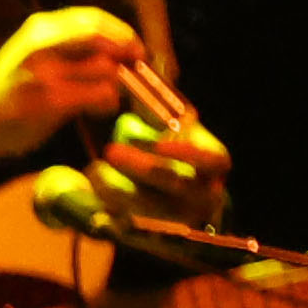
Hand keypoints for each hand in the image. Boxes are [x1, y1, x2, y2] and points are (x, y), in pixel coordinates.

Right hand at [0, 6, 144, 177]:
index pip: (93, 18)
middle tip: (134, 68)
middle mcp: (42, 44)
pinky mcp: (51, 100)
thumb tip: (119, 45)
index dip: (122, 31)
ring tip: (108, 97)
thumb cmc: (7, 91)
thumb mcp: (31, 53)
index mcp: (39, 28)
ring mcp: (45, 72)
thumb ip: (67, 44)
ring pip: (107, 68)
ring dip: (117, 84)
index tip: (134, 48)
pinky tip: (98, 110)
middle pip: (104, 38)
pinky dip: (108, 102)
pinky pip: (100, 94)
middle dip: (127, 52)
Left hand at [93, 110, 233, 229]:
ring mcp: (182, 219)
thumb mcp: (173, 132)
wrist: (174, 203)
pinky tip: (96, 204)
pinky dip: (110, 216)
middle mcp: (204, 194)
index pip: (213, 160)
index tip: (158, 142)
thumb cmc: (170, 155)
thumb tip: (146, 70)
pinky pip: (131, 230)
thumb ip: (164, 112)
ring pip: (150, 208)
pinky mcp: (156, 237)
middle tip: (110, 150)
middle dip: (140, 167)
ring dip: (117, 190)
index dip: (188, 153)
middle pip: (174, 183)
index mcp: (213, 166)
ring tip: (94, 171)